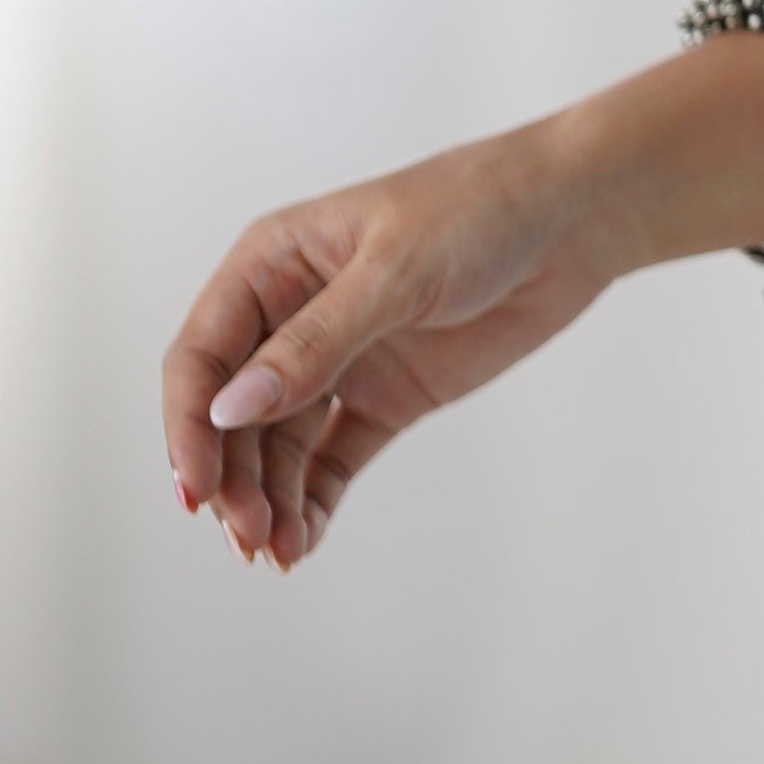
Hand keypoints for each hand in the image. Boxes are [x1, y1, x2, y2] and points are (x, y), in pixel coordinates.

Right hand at [162, 126, 624, 571]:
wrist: (575, 218)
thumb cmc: (478, 211)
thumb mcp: (393, 272)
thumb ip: (315, 344)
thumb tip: (230, 410)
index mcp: (269, 266)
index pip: (201, 356)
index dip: (189, 424)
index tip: (195, 487)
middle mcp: (290, 317)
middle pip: (232, 413)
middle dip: (232, 477)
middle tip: (246, 536)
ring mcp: (339, 361)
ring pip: (278, 446)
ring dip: (269, 498)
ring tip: (275, 552)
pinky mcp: (386, 397)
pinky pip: (332, 459)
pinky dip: (313, 500)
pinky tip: (303, 541)